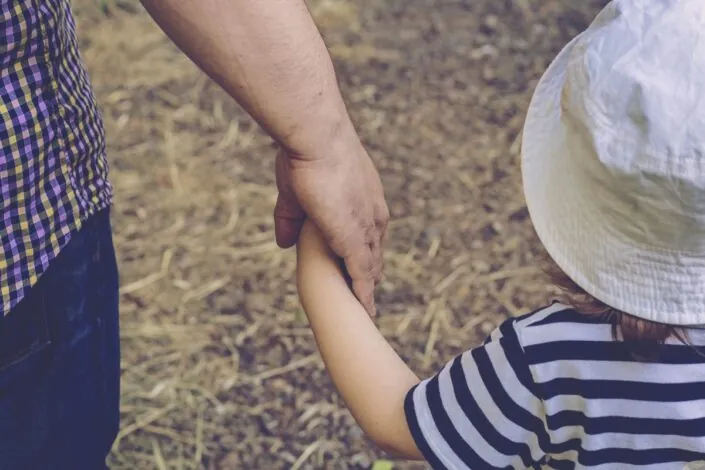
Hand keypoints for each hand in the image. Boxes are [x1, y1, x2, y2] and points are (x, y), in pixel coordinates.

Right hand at [274, 139, 388, 315]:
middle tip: (366, 294)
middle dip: (370, 273)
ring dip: (368, 289)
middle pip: (374, 252)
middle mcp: (373, 215)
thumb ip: (290, 220)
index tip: (360, 266)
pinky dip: (364, 293)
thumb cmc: (306, 157)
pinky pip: (363, 275)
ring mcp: (367, 229)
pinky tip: (366, 309)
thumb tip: (284, 243)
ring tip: (367, 311)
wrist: (318, 141)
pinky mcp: (356, 241)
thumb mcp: (295, 194)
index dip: (363, 251)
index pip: (367, 232)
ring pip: (371, 267)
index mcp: (364, 199)